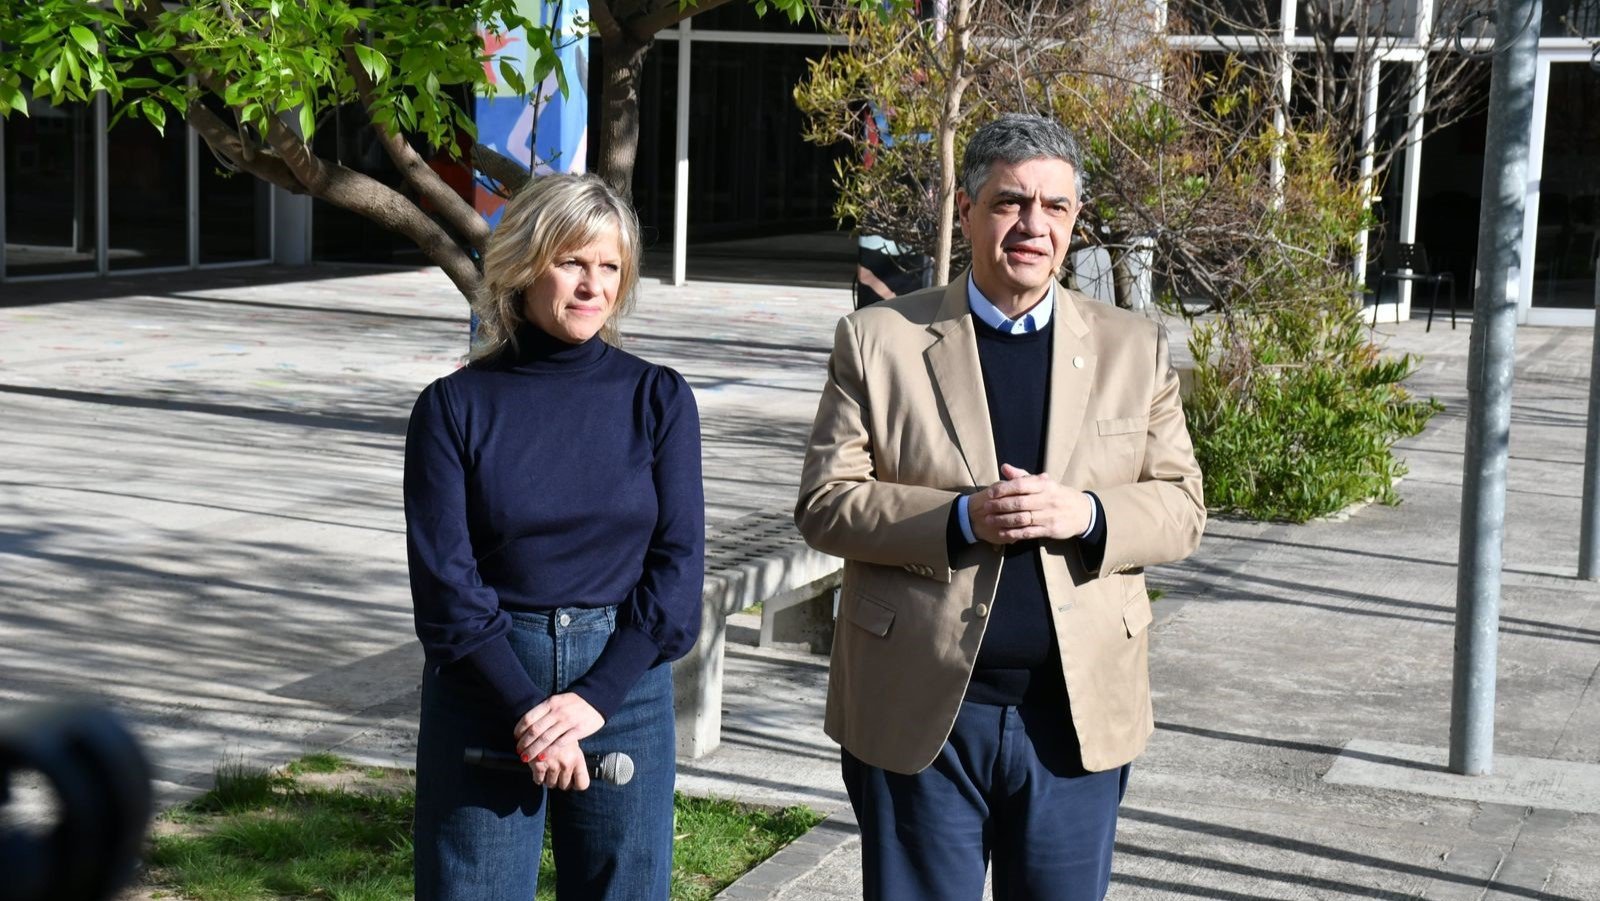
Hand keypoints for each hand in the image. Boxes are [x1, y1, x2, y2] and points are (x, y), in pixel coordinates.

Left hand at [514, 693, 603, 763]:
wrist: (596, 698)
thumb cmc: (573, 702)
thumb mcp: (557, 701)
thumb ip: (544, 711)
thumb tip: (527, 724)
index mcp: (550, 703)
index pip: (529, 718)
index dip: (519, 730)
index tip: (516, 738)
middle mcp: (557, 712)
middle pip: (535, 730)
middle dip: (524, 743)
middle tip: (519, 752)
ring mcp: (567, 721)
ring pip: (545, 738)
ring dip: (533, 750)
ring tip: (526, 758)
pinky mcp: (577, 730)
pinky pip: (560, 743)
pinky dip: (549, 751)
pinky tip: (542, 758)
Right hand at [529, 739, 590, 791]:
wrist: (541, 725)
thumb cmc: (559, 736)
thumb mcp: (572, 745)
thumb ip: (574, 761)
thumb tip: (574, 782)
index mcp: (578, 758)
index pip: (582, 783)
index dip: (576, 785)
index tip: (572, 781)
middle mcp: (567, 763)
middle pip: (565, 786)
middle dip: (560, 780)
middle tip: (556, 770)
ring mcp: (553, 765)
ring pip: (551, 784)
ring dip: (548, 779)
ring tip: (547, 768)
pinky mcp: (539, 765)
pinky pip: (538, 780)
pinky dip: (538, 777)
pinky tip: (539, 769)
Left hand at [969, 464, 1090, 543]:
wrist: (1083, 512)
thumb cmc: (1057, 495)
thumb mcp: (1044, 483)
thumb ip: (1023, 476)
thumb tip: (1004, 467)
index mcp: (1044, 485)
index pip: (1021, 485)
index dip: (1004, 489)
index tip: (990, 493)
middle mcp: (1047, 500)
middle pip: (1019, 503)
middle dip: (1000, 505)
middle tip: (985, 507)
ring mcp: (1049, 516)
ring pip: (1022, 518)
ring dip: (1003, 520)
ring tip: (989, 520)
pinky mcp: (1050, 530)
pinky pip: (1029, 532)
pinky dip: (1014, 533)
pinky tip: (1002, 532)